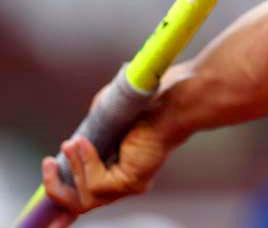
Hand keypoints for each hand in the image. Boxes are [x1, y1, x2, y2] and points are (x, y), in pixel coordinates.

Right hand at [41, 89, 172, 223]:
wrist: (171, 100)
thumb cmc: (146, 105)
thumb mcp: (105, 118)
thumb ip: (89, 134)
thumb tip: (72, 144)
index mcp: (119, 172)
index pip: (87, 199)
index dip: (64, 206)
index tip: (50, 218)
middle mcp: (125, 184)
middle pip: (79, 204)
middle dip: (56, 186)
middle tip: (48, 163)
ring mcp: (128, 186)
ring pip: (85, 197)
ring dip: (71, 169)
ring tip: (71, 144)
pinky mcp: (130, 182)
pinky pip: (95, 184)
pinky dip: (85, 163)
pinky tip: (84, 144)